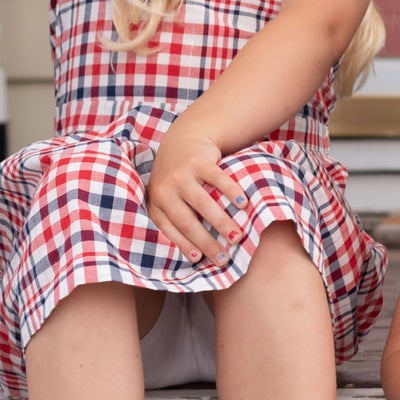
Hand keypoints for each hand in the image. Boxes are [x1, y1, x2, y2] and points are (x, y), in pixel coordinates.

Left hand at [146, 123, 247, 265]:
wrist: (182, 139)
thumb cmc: (178, 178)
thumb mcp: (168, 196)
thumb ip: (175, 218)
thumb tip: (195, 256)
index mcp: (156, 202)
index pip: (169, 229)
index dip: (184, 245)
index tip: (200, 260)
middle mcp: (165, 189)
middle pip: (187, 221)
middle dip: (206, 242)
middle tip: (224, 257)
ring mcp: (181, 173)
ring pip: (203, 203)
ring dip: (221, 221)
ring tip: (237, 236)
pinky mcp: (198, 160)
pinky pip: (217, 179)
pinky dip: (231, 192)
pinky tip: (243, 204)